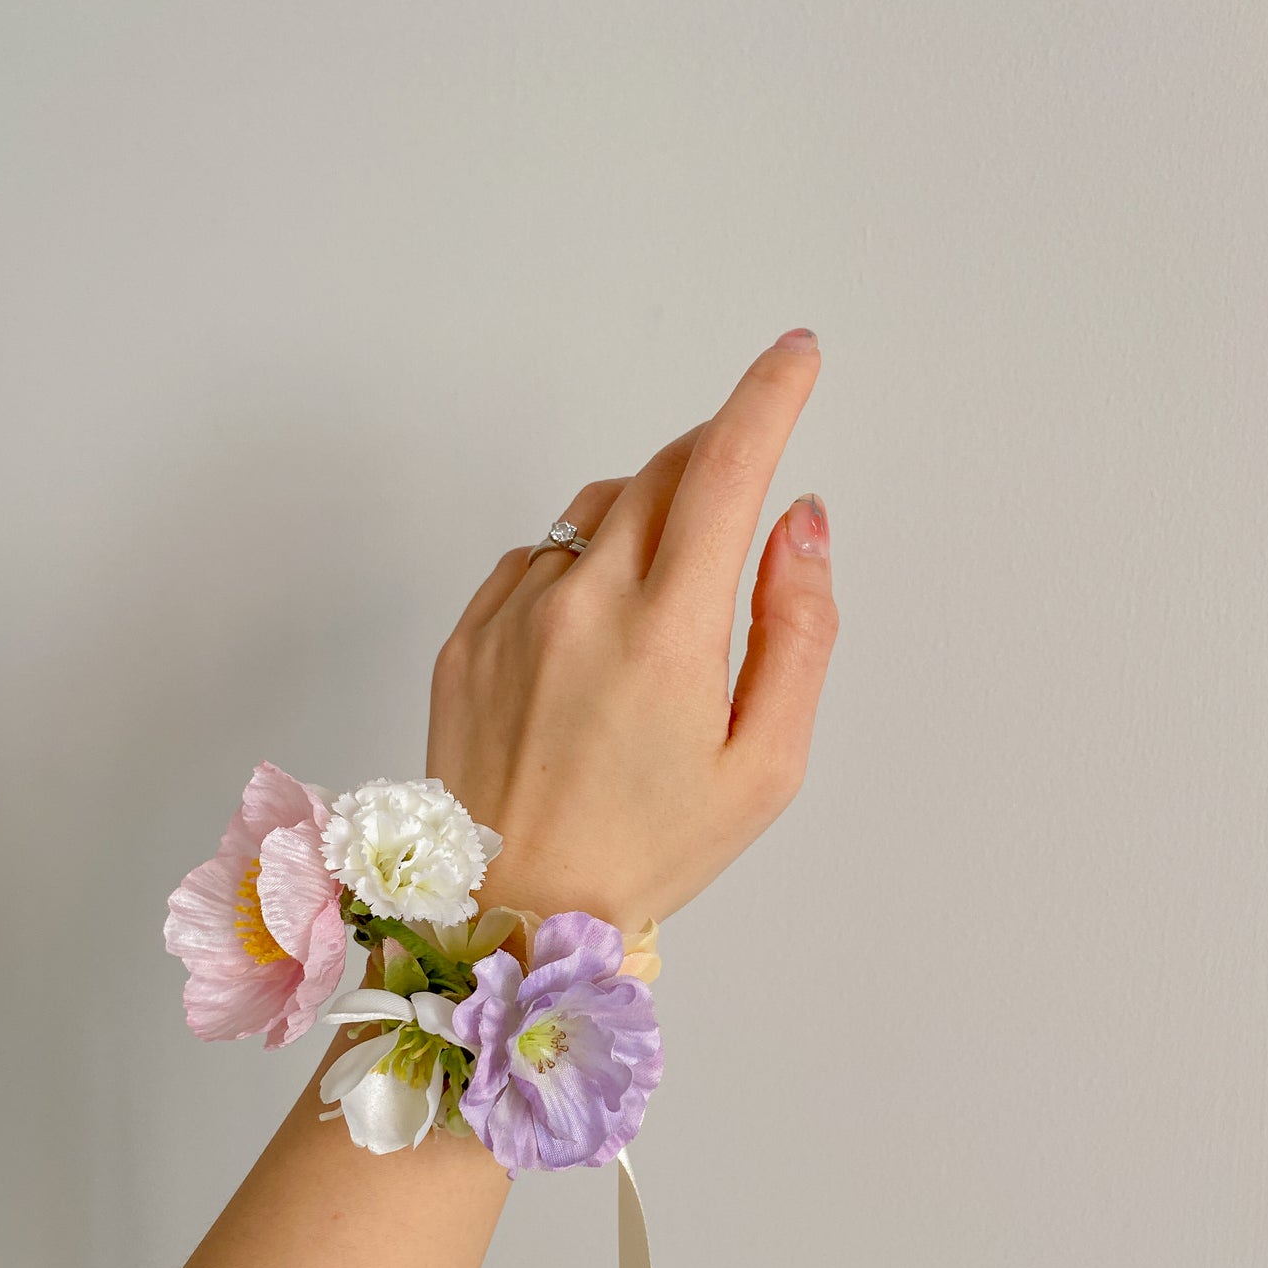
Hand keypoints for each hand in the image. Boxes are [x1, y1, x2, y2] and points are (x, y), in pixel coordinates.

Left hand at [425, 330, 837, 934]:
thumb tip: (801, 523)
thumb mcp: (765, 765)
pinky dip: (580, 561)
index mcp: (667, 634)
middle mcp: (581, 604)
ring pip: (597, 509)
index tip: (796, 357)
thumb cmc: (650, 849)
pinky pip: (536, 554)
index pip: (728, 469)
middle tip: (741, 506)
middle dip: (717, 459)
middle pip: (663, 471)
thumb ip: (799, 631)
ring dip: (648, 518)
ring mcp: (512, 614)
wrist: (509, 910)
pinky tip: (594, 632)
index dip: (770, 396)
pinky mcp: (466, 635)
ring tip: (663, 611)